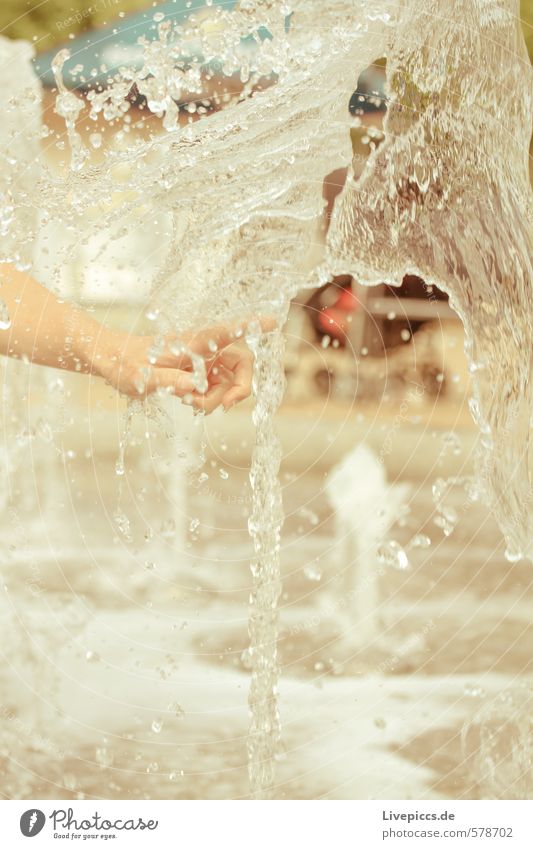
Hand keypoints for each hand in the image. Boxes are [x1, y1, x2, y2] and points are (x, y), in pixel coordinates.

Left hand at [95, 319, 273, 411]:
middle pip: (242, 363)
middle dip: (239, 388)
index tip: (273, 321)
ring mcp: (204, 361)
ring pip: (230, 381)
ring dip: (218, 399)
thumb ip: (168, 380)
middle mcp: (204, 349)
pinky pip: (217, 388)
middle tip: (224, 407)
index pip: (227, 331)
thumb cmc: (125, 362)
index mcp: (193, 342)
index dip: (251, 325)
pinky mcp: (199, 373)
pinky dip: (210, 400)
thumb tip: (195, 387)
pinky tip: (192, 404)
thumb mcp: (142, 376)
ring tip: (192, 406)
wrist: (113, 361)